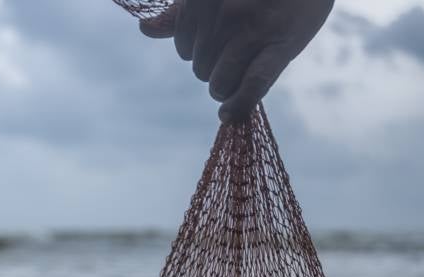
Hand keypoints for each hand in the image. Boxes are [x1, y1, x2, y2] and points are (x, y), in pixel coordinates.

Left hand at [140, 0, 334, 122]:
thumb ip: (182, 12)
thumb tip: (146, 30)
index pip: (182, 45)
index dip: (199, 52)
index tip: (222, 46)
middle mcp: (222, 13)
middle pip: (200, 68)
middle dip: (216, 69)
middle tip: (242, 53)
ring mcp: (249, 31)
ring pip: (219, 83)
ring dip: (229, 86)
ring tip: (248, 67)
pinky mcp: (278, 48)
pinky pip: (251, 86)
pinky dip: (238, 107)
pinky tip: (228, 116)